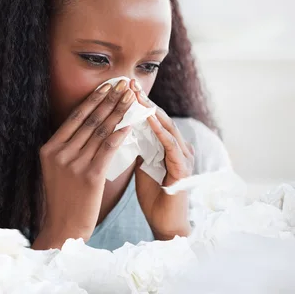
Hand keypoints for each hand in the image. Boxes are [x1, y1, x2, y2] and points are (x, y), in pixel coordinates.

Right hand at [32, 80, 134, 249]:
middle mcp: (59, 153)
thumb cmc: (64, 200)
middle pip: (89, 121)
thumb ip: (67, 149)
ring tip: (131, 98)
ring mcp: (73, 164)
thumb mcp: (56, 170)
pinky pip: (109, 148)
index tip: (106, 86)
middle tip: (123, 85)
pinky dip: (121, 133)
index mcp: (49, 149)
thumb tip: (85, 126)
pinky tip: (131, 123)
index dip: (92, 100)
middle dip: (109, 100)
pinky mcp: (90, 176)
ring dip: (119, 112)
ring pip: (101, 131)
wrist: (64, 228)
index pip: (74, 118)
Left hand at [131, 80, 193, 239]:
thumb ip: (136, 145)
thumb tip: (119, 127)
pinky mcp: (183, 169)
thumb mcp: (141, 163)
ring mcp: (182, 156)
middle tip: (128, 81)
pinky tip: (149, 120)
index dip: (136, 102)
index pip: (150, 117)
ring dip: (151, 110)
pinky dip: (160, 131)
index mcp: (166, 144)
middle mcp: (177, 146)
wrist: (165, 222)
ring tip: (137, 95)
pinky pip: (171, 145)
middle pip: (159, 116)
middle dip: (143, 100)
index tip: (121, 86)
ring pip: (166, 126)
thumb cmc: (153, 193)